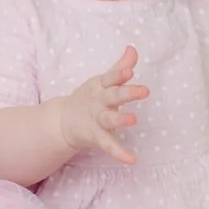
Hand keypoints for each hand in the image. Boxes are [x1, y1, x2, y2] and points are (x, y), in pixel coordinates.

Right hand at [57, 45, 148, 163]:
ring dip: (120, 120)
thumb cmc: (91, 98)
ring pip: (109, 119)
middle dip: (127, 93)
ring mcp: (96, 119)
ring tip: (133, 120)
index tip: (130, 71)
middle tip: (144, 90)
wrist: (64, 121)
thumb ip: (120, 67)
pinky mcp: (96, 136)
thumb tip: (133, 48)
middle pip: (113, 96)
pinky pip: (109, 145)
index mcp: (100, 87)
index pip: (111, 78)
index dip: (120, 74)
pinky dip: (119, 153)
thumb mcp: (103, 81)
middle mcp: (99, 102)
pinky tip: (132, 159)